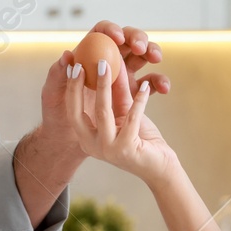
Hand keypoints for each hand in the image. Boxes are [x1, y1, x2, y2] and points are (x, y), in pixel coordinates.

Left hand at [39, 21, 168, 148]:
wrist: (69, 142)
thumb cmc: (56, 115)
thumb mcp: (52, 95)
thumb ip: (56, 76)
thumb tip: (68, 55)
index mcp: (87, 55)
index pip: (101, 32)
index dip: (111, 30)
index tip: (118, 38)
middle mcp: (106, 63)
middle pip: (127, 40)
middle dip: (138, 39)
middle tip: (142, 48)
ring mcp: (122, 78)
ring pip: (142, 57)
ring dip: (152, 53)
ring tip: (157, 58)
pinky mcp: (135, 95)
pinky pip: (150, 84)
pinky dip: (159, 83)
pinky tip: (164, 87)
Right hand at [63, 61, 178, 184]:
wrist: (159, 167)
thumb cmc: (141, 139)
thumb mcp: (124, 113)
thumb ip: (116, 93)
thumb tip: (111, 64)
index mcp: (86, 138)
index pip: (73, 111)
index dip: (72, 89)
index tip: (75, 66)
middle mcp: (92, 146)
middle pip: (79, 112)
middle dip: (81, 85)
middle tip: (86, 63)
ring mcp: (108, 149)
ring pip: (103, 112)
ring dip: (105, 85)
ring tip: (111, 65)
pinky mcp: (127, 149)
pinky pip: (132, 118)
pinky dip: (140, 100)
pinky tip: (146, 85)